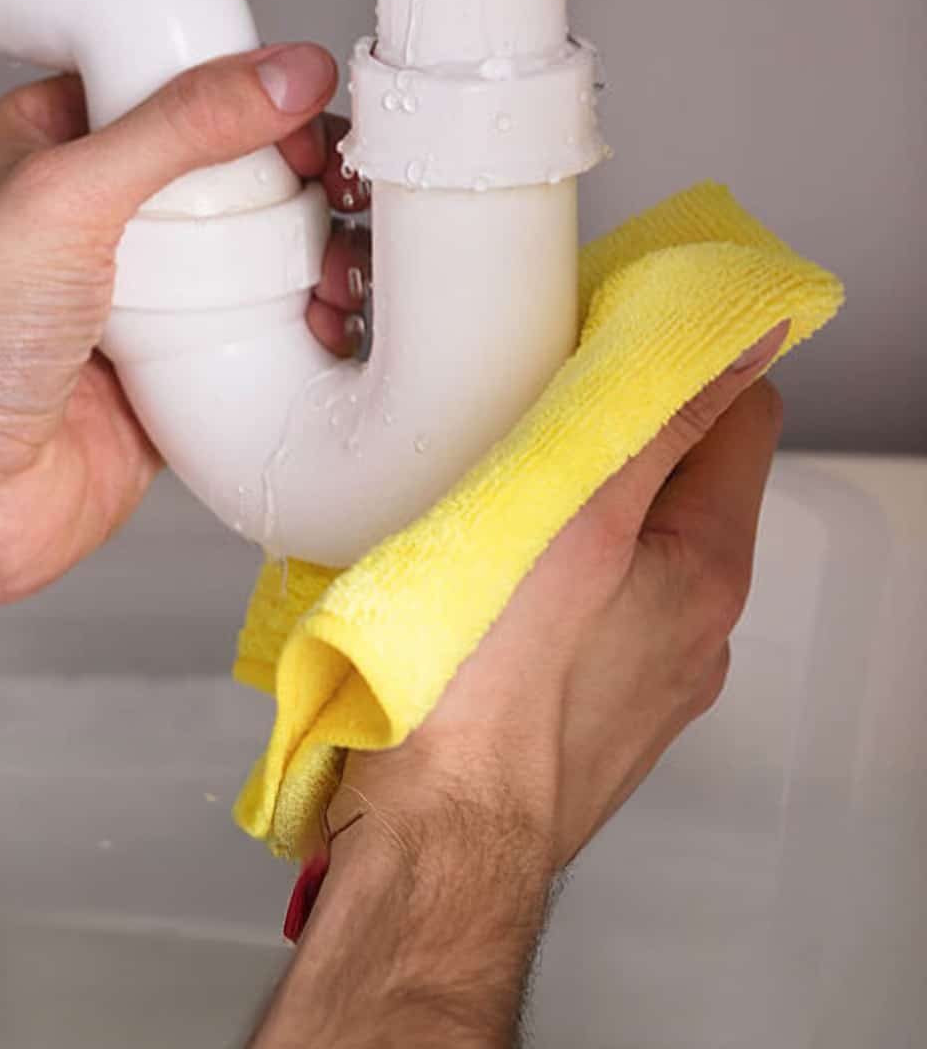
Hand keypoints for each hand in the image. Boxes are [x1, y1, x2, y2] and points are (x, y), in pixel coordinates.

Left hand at [0, 44, 368, 781]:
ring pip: (257, 253)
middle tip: (332, 189)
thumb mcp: (67, 196)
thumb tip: (281, 76)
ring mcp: (144, 294)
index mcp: (55, 145)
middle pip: (231, 169)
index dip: (245, 87)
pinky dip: (303, 325)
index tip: (304, 105)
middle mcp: (103, 216)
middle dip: (297, 177)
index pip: (171, 82)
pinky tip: (323, 321)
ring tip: (337, 265)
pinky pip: (260, 333)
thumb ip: (181, 126)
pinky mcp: (177, 366)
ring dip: (315, 253)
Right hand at [255, 325, 786, 1046]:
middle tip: (536, 415)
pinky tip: (488, 580)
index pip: (744, 417)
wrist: (435, 841)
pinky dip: (550, 574)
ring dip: (577, 506)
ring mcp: (641, 672)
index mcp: (706, 569)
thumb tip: (746, 346)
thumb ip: (663, 425)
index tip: (618, 340)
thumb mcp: (580, 521)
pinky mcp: (584, 704)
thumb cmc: (486, 695)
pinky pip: (585, 607)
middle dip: (618, 435)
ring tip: (499, 497)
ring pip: (626, 545)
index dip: (685, 362)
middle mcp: (693, 625)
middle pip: (679, 481)